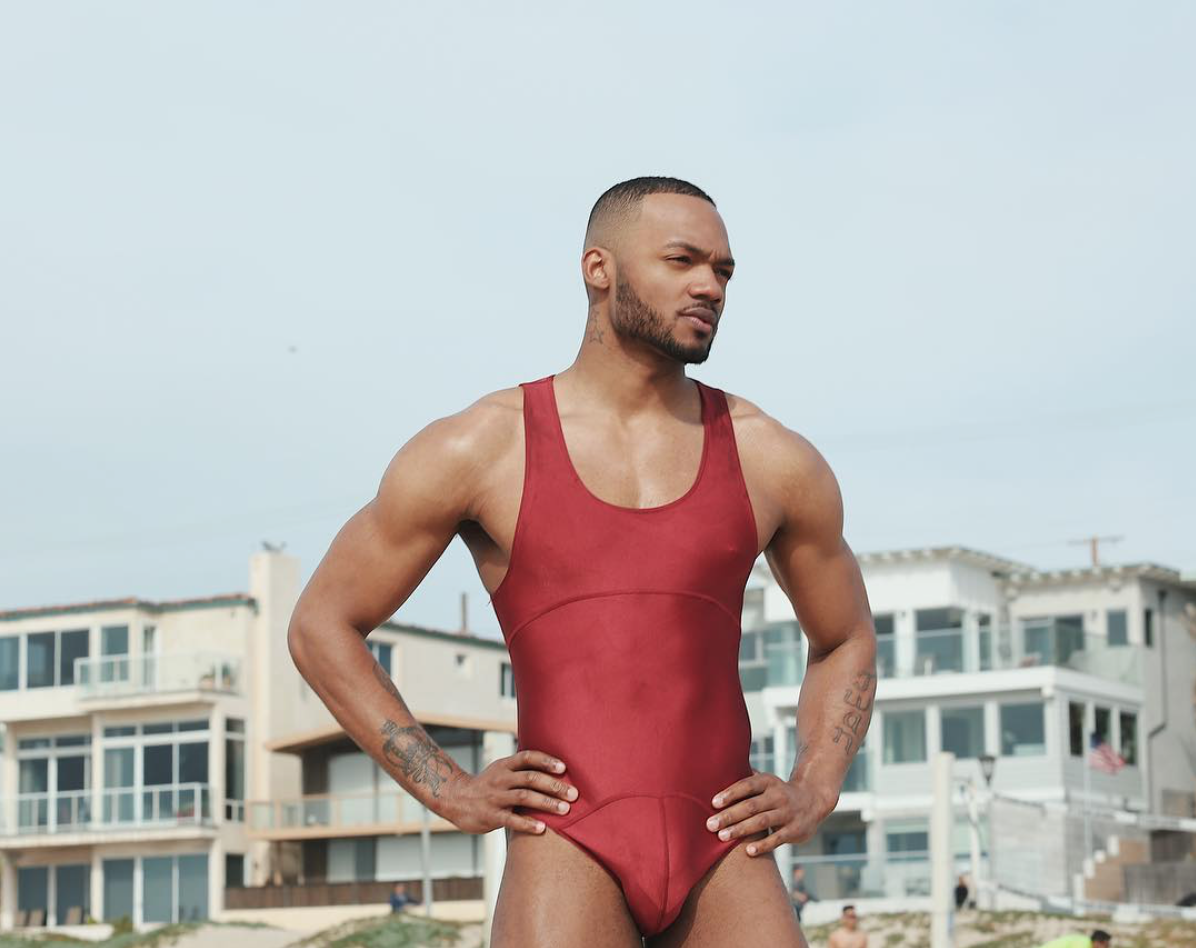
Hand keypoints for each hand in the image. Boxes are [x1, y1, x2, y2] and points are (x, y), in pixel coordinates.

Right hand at [442, 749, 578, 834]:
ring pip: (524, 797)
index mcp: (505, 765)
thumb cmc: (486, 785)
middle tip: (574, 794)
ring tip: (565, 810)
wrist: (455, 799)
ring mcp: (495, 797)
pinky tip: (542, 828)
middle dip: (554, 785)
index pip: (528, 757)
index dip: (546, 760)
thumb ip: (522, 769)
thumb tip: (553, 767)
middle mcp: (501, 778)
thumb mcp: (501, 770)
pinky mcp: (490, 816)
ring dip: (546, 803)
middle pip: (531, 778)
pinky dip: (528, 824)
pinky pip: (511, 819)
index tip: (564, 767)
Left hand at [705, 767, 837, 856]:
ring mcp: (787, 813)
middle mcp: (778, 796)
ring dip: (741, 829)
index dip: (730, 793)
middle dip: (729, 815)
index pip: (747, 786)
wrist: (813, 800)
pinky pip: (777, 839)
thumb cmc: (777, 793)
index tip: (713, 803)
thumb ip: (745, 781)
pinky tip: (748, 852)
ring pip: (761, 822)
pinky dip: (763, 845)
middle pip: (751, 806)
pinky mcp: (794, 830)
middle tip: (710, 824)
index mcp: (768, 782)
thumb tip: (715, 774)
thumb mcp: (766, 782)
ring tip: (722, 836)